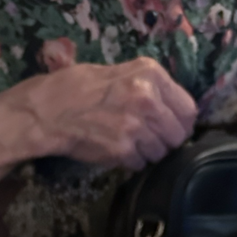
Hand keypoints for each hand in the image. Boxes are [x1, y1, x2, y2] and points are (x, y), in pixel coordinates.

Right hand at [0, 58, 197, 185]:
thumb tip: (172, 108)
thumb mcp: (119, 72)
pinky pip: (140, 163)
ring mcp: (136, 125)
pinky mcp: (123, 149)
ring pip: (161, 152)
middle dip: (166, 140)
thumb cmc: (78, 87)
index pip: (188, 109)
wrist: (47, 111)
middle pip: (178, 134)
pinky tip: (115, 149)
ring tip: (128, 142)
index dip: (181, 123)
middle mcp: (148, 98)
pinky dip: (131, 161)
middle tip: (149, 139)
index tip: (171, 127)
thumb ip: (149, 87)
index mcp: (151, 74)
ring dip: (148, 152)